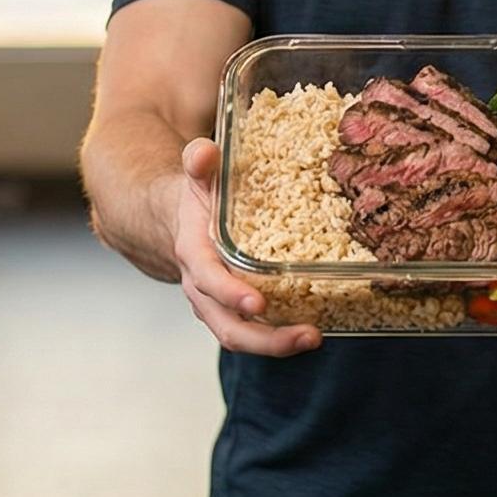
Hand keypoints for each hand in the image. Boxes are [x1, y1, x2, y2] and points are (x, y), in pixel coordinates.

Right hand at [172, 139, 321, 356]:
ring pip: (242, 337)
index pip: (208, 280)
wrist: (180, 222)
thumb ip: (200, 162)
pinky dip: (283, 335)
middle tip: (308, 335)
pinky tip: (317, 326)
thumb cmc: (197, 198)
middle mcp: (203, 288)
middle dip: (266, 339)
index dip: (231, 293)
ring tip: (315, 337)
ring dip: (279, 344)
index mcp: (194, 254)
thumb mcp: (198, 174)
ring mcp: (219, 305)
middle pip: (228, 327)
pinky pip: (256, 332)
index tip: (259, 303)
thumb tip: (205, 152)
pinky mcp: (236, 312)